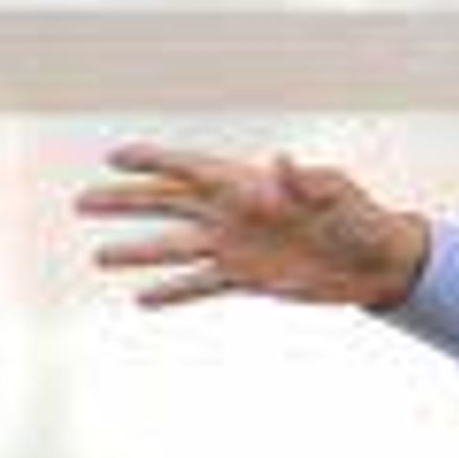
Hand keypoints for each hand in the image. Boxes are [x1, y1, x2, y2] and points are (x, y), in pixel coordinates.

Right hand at [75, 144, 432, 309]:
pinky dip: (172, 293)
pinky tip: (142, 300)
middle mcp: (233, 213)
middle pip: (167, 204)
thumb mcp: (338, 193)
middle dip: (125, 202)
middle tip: (82, 202)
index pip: (190, 168)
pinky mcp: (246, 279)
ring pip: (175, 249)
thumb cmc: (361, 217)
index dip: (153, 160)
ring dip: (138, 254)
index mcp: (249, 184)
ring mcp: (236, 247)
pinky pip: (199, 285)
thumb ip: (305, 179)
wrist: (376, 263)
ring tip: (99, 259)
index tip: (115, 157)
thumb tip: (280, 162)